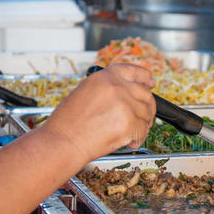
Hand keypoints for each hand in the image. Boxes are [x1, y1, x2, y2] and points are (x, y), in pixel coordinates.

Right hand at [41, 64, 155, 161]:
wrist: (63, 142)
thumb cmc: (68, 123)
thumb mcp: (85, 92)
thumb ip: (108, 88)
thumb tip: (127, 91)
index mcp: (105, 77)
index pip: (133, 71)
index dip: (145, 77)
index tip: (150, 82)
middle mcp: (117, 87)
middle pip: (145, 94)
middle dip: (147, 107)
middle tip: (144, 117)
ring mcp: (125, 104)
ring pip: (146, 113)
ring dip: (142, 124)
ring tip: (129, 132)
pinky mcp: (130, 123)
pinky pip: (144, 129)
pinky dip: (139, 137)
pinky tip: (129, 140)